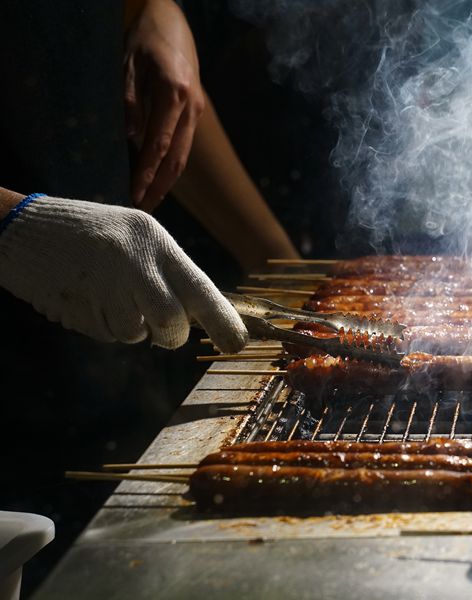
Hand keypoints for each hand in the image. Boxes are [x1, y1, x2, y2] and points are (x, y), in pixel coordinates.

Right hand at [0, 195, 247, 351]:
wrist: (21, 226)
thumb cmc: (94, 234)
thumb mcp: (138, 238)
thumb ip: (169, 273)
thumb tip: (200, 315)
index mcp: (154, 241)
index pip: (199, 288)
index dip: (222, 321)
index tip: (237, 345)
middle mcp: (131, 261)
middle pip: (171, 321)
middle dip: (172, 336)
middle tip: (165, 332)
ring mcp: (100, 284)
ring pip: (135, 333)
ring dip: (130, 328)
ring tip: (111, 297)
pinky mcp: (75, 305)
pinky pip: (104, 334)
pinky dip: (103, 326)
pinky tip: (88, 298)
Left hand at [124, 0, 204, 211]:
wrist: (172, 22)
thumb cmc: (146, 39)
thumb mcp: (129, 65)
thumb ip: (130, 102)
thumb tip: (130, 139)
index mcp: (175, 94)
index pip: (160, 144)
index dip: (148, 172)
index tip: (135, 193)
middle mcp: (192, 107)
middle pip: (178, 157)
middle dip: (160, 186)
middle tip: (142, 209)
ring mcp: (196, 111)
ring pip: (184, 155)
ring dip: (167, 180)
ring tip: (150, 201)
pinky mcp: (194, 112)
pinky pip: (183, 145)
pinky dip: (171, 165)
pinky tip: (158, 178)